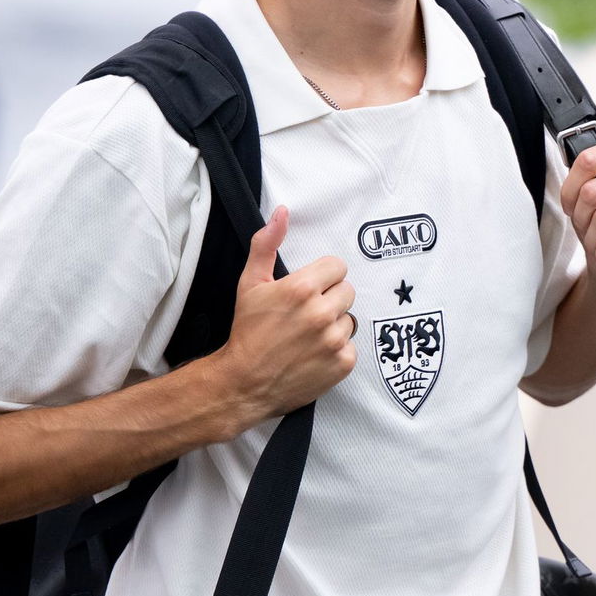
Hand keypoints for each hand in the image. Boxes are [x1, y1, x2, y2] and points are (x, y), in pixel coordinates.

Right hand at [213, 206, 356, 420]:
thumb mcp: (250, 283)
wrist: (244, 383)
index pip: (337, 267)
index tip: (307, 290)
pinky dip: (337, 350)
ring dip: (334, 324)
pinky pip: (351, 346)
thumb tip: (282, 212)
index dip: (322, 277)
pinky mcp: (343, 363)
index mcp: (302, 288)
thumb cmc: (247, 331)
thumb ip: (267, 244)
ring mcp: (334, 340)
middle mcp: (321, 312)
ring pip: (349, 318)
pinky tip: (314, 353)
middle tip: (306, 313)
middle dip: (329, 298)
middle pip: (346, 290)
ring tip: (308, 335)